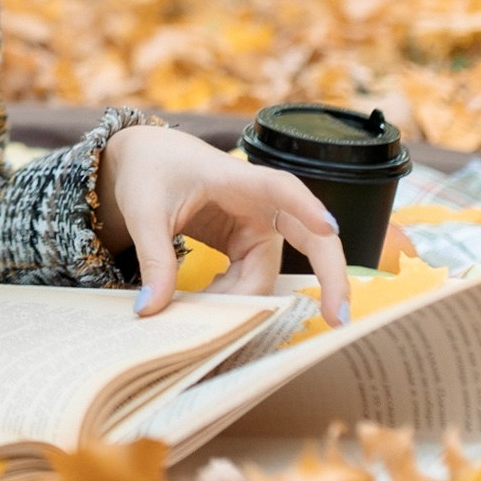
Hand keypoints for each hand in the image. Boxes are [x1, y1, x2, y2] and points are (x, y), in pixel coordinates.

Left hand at [96, 125, 352, 326]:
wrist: (143, 161)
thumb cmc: (149, 171)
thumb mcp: (143, 211)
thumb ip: (153, 258)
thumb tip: (150, 310)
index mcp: (239, 179)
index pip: (282, 189)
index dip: (307, 207)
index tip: (328, 228)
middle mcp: (260, 205)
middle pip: (310, 238)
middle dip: (329, 277)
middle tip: (336, 319)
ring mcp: (257, 228)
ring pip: (267, 275)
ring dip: (244, 300)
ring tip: (201, 312)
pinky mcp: (246, 246)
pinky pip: (251, 280)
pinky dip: (232, 298)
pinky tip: (205, 302)